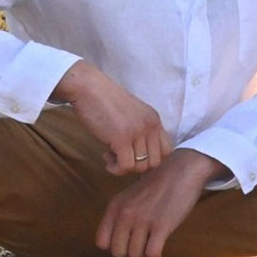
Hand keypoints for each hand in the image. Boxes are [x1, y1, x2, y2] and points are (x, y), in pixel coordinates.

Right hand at [53, 60, 172, 174]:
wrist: (89, 88)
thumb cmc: (106, 102)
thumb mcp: (132, 115)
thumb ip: (140, 131)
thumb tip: (139, 158)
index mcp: (155, 120)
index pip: (167, 151)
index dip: (151, 158)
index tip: (135, 155)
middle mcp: (151, 126)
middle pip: (155, 162)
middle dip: (137, 166)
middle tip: (121, 156)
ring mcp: (137, 132)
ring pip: (140, 167)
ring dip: (124, 167)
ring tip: (111, 155)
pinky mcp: (122, 138)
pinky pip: (126, 166)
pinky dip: (115, 168)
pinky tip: (105, 157)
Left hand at [95, 149, 223, 256]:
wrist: (183, 169)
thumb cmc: (158, 182)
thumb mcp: (131, 194)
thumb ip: (121, 213)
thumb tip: (117, 240)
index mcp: (116, 206)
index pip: (102, 241)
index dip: (114, 245)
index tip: (126, 242)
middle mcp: (126, 214)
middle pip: (118, 252)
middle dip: (130, 252)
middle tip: (141, 245)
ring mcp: (143, 220)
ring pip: (135, 255)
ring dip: (144, 254)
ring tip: (151, 246)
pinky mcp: (162, 226)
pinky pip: (152, 254)